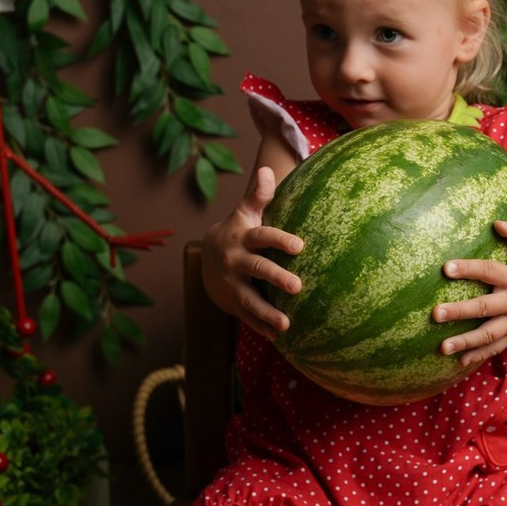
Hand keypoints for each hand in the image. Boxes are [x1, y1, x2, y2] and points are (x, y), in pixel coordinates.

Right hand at [202, 166, 302, 340]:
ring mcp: (232, 284)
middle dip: (276, 278)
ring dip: (267, 313)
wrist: (206, 257)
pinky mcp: (232, 302)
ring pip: (249, 299)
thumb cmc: (238, 231)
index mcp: (242, 238)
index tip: (300, 245)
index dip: (279, 240)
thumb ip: (258, 195)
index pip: (262, 237)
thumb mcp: (244, 213)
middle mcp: (236, 261)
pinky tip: (278, 337)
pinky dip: (260, 327)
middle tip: (298, 286)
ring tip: (286, 324)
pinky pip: (246, 317)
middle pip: (257, 269)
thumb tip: (267, 169)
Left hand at [432, 220, 506, 367]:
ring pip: (488, 335)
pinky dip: (478, 356)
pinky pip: (496, 348)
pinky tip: (459, 362)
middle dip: (459, 312)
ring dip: (465, 342)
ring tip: (442, 347)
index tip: (446, 268)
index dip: (468, 269)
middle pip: (484, 308)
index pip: (489, 271)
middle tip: (435, 314)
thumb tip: (497, 223)